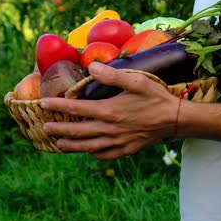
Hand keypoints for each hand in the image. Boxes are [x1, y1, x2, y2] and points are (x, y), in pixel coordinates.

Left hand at [39, 62, 178, 159]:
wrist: (176, 120)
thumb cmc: (156, 98)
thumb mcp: (136, 81)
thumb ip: (111, 75)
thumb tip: (91, 66)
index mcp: (109, 111)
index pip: (75, 108)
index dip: (57, 105)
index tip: (43, 104)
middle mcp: (109, 129)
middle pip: (77, 131)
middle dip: (59, 129)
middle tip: (45, 128)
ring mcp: (118, 142)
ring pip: (87, 147)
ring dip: (71, 145)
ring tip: (59, 144)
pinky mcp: (126, 150)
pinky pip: (104, 155)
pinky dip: (93, 153)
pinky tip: (88, 151)